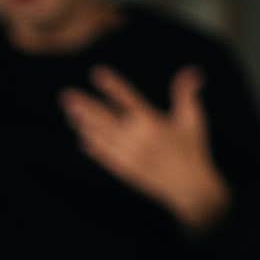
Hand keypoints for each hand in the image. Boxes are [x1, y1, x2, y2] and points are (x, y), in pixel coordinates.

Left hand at [60, 65, 231, 230]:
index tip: (96, 73)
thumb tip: (192, 70)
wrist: (190, 188)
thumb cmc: (193, 151)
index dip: (112, 85)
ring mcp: (128, 155)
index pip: (127, 98)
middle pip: (105, 117)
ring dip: (83, 123)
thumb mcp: (193, 120)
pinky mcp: (125, 170)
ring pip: (101, 136)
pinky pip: (104, 156)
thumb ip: (186, 94)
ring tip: (69, 111)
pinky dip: (93, 147)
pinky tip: (82, 137)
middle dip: (85, 105)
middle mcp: (136, 138)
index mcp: (152, 122)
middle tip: (66, 95)